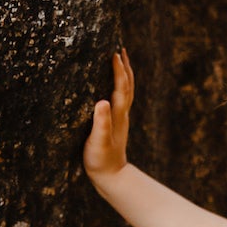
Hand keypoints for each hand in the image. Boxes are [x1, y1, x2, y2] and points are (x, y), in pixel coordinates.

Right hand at [84, 46, 133, 182]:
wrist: (111, 177)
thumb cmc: (101, 161)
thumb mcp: (98, 142)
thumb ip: (101, 123)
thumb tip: (102, 101)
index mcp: (117, 115)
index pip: (121, 87)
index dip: (119, 70)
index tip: (115, 53)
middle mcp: (122, 115)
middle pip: (128, 86)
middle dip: (125, 67)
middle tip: (121, 49)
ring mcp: (120, 119)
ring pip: (126, 92)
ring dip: (125, 74)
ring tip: (120, 60)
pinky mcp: (116, 124)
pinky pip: (121, 99)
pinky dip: (120, 86)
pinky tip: (114, 85)